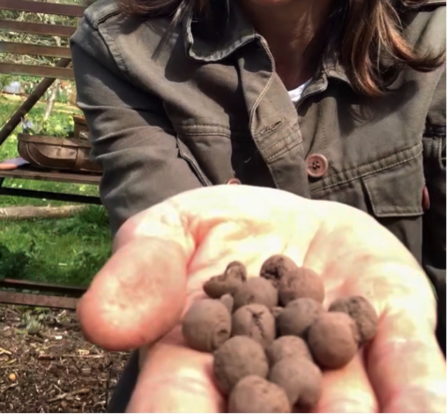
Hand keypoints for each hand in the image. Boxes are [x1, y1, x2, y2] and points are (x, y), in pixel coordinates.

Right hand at [77, 185, 446, 412]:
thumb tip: (101, 321)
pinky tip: (424, 411)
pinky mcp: (384, 323)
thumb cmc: (212, 227)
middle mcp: (275, 374)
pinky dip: (416, 390)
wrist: (277, 211)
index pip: (183, 407)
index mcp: (206, 360)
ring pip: (346, 406)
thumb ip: (140, 269)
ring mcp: (336, 355)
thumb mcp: (164, 231)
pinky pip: (405, 363)